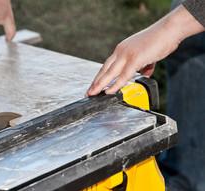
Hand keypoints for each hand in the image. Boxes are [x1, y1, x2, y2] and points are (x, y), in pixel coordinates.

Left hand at [86, 5, 203, 96]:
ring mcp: (127, 55)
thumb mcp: (147, 55)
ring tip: (93, 94)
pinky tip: (108, 91)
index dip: (99, 77)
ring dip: (100, 85)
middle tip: (88, 93)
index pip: (106, 65)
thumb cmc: (160, 40)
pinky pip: (123, 76)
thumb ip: (144, 65)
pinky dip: (115, 85)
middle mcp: (120, 51)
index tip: (94, 85)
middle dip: (95, 83)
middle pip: (104, 69)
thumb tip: (144, 74)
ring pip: (110, 73)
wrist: (169, 30)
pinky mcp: (135, 59)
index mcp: (121, 49)